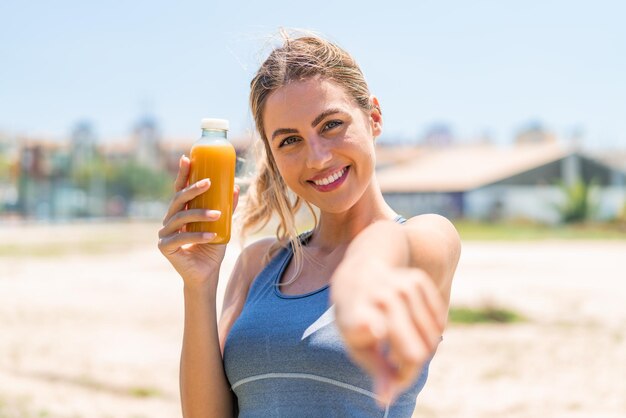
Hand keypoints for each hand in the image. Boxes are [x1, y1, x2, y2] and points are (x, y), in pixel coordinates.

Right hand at [158, 155, 239, 286]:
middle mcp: (169, 220)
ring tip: (218, 214)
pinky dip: (199, 236)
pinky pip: (182, 238)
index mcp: (180, 212)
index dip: (182, 174)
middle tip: (209, 182)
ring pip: (181, 218)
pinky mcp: (165, 247)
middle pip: (178, 200)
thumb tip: (236, 186)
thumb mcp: (222, 225)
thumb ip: (227, 207)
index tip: (187, 158)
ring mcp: (164, 234)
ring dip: (200, 214)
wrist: (206, 274)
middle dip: (193, 189)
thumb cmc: (212, 248)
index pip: (180, 189)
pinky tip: (212, 235)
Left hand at [331, 261, 446, 405]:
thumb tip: (386, 401)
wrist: (360, 273)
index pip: (365, 322)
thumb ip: (376, 372)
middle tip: (397, 371)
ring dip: (421, 352)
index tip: (375, 328)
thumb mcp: (357, 346)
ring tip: (400, 349)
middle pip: (414, 351)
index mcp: (356, 315)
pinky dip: (431, 334)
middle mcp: (379, 297)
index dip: (371, 327)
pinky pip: (439, 323)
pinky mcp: (417, 279)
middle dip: (410, 370)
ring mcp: (400, 286)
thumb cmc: (357, 319)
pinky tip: (412, 328)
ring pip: (432, 340)